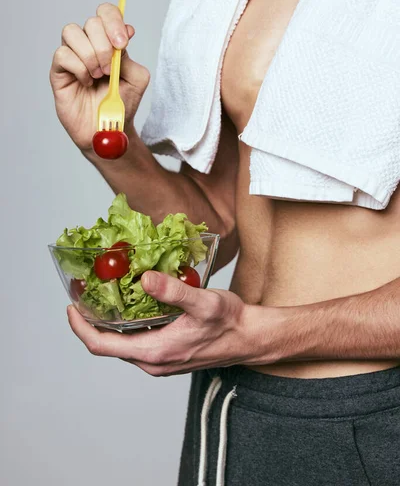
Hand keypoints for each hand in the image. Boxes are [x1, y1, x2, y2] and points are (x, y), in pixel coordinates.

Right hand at [50, 3, 149, 151]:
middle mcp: (90, 44)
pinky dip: (78, 68)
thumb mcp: (137, 80)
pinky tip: (86, 82)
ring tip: (97, 76)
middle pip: (92, 22)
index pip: (106, 13)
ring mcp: (73, 55)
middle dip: (105, 46)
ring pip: (72, 32)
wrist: (108, 129)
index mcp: (109, 41)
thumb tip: (123, 37)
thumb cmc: (122, 104)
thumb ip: (130, 58)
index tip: (122, 43)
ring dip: (90, 55)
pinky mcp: (59, 70)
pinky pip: (63, 54)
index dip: (114, 21)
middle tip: (109, 70)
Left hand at [67, 271, 260, 375]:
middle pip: (108, 345)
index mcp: (155, 352)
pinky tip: (130, 306)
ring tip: (103, 298)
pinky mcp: (167, 355)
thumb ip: (173, 291)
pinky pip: (136, 343)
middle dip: (91, 322)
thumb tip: (145, 278)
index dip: (80, 327)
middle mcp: (153, 361)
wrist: (250, 338)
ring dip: (108, 324)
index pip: (102, 345)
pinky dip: (126, 326)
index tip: (71, 307)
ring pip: (122, 344)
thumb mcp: (203, 302)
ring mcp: (160, 361)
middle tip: (84, 295)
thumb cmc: (230, 323)